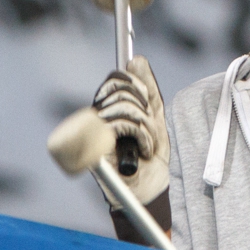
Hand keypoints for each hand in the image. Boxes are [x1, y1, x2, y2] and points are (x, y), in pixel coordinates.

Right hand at [93, 55, 168, 204]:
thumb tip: (136, 59)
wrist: (149, 190)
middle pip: (120, 89)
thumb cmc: (150, 158)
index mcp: (109, 109)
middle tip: (150, 129)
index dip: (135, 82)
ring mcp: (94, 132)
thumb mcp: (155, 120)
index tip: (147, 99)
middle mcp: (97, 117)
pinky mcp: (95, 147)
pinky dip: (142, 137)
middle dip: (144, 108)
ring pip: (124, 106)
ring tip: (148, 145)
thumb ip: (148, 91)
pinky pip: (122, 124)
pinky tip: (143, 152)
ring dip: (146, 128)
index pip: (116, 79)